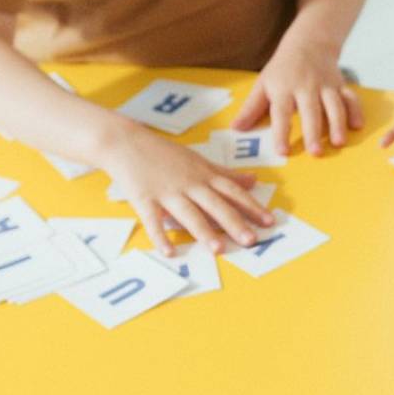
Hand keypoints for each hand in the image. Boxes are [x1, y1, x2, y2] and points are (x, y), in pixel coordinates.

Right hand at [105, 131, 273, 255]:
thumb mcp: (199, 160)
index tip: (269, 221)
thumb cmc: (164, 153)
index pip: (233, 192)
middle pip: (215, 204)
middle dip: (234, 222)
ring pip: (188, 213)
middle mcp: (189, 184)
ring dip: (204, 232)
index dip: (252, 206)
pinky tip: (169, 253)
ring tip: (219, 250)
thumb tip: (254, 180)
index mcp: (204, 175)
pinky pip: (153, 220)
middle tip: (251, 240)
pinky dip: (160, 236)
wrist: (124, 141)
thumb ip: (226, 174)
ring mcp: (166, 192)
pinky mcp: (144, 199)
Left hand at [232, 31, 362, 157]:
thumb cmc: (283, 69)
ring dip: (337, 124)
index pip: (280, 113)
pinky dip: (356, 111)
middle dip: (314, 132)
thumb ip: (251, 108)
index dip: (281, 133)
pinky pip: (351, 98)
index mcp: (283, 88)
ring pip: (333, 105)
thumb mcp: (263, 83)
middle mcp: (306, 87)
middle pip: (310, 111)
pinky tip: (357, 126)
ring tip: (339, 143)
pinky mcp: (340, 85)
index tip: (282, 152)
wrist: (309, 41)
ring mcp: (325, 85)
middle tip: (315, 152)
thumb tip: (236, 128)